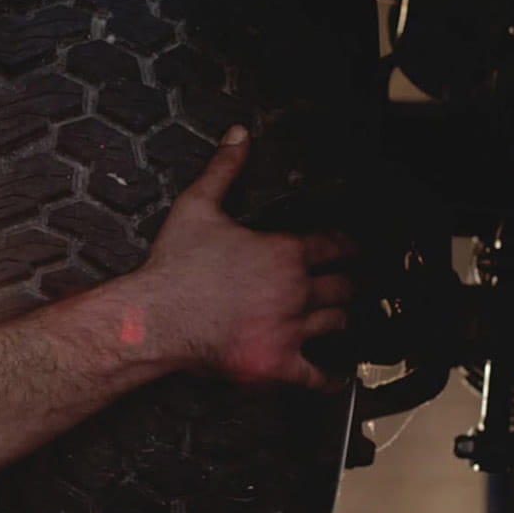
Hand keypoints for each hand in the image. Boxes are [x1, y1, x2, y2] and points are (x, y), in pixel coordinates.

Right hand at [141, 125, 353, 389]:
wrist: (156, 317)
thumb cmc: (175, 266)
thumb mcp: (197, 206)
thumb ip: (224, 169)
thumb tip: (239, 134)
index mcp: (284, 252)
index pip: (332, 246)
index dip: (348, 246)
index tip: (356, 249)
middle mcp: (296, 290)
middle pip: (342, 286)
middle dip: (350, 284)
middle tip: (358, 285)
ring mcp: (290, 329)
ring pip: (335, 324)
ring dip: (343, 320)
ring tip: (348, 319)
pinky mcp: (277, 363)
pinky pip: (314, 375)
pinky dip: (330, 378)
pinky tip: (338, 378)